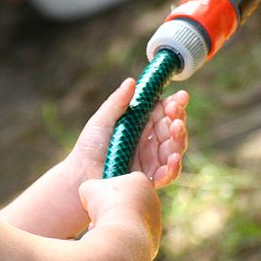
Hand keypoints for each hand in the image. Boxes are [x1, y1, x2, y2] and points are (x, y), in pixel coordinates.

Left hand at [69, 78, 188, 188]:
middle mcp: (151, 141)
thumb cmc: (90, 146)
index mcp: (142, 124)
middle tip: (175, 111)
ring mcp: (152, 160)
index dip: (174, 104)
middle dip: (178, 118)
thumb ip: (117, 102)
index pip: (164, 112)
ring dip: (179, 137)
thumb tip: (131, 81)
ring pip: (174, 148)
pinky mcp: (150, 179)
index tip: (181, 96)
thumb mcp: (102, 120)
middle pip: (172, 128)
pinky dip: (174, 166)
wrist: (80, 174)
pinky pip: (168, 173)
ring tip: (177, 127)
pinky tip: (174, 157)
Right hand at [78, 173, 160, 258]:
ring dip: (114, 225)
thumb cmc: (106, 206)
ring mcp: (155, 222)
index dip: (110, 189)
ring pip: (130, 222)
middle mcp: (153, 202)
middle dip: (112, 209)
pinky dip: (121, 240)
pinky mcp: (153, 241)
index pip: (127, 182)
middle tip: (99, 214)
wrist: (121, 235)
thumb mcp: (89, 189)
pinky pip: (133, 238)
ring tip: (101, 228)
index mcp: (142, 183)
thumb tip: (90, 195)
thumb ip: (91, 188)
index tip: (101, 196)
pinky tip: (110, 241)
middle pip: (128, 203)